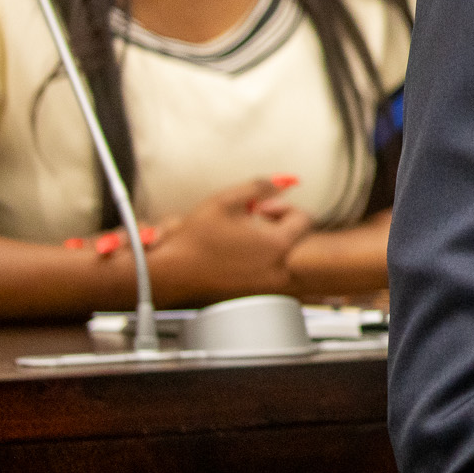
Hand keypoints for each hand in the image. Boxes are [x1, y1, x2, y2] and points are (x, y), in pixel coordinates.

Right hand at [133, 177, 313, 305]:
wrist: (169, 273)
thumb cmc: (193, 241)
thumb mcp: (226, 201)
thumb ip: (261, 186)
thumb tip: (286, 180)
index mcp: (277, 245)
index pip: (304, 218)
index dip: (281, 207)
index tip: (260, 207)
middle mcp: (277, 268)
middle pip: (294, 236)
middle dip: (274, 223)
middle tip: (246, 219)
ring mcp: (266, 284)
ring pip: (280, 253)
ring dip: (265, 240)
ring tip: (236, 236)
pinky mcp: (254, 292)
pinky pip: (266, 269)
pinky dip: (256, 257)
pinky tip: (232, 252)